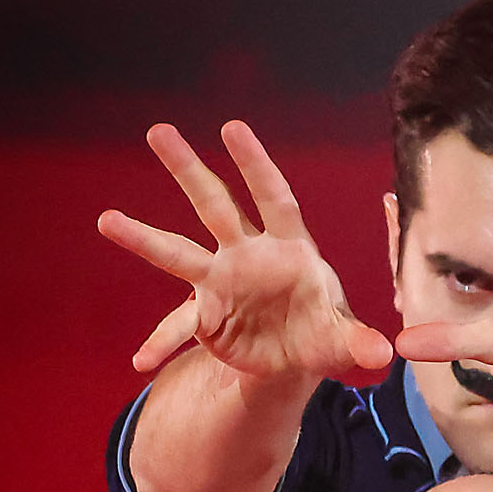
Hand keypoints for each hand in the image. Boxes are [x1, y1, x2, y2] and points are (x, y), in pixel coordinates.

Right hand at [98, 121, 392, 377]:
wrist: (301, 354)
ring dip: (144, 237)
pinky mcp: (208, 314)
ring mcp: (223, 281)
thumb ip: (360, 343)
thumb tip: (385, 354)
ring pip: (179, 253)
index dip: (256, 165)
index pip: (274, 198)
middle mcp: (249, 254)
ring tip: (107, 220)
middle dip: (189, 169)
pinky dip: (161, 344)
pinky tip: (141, 363)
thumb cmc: (326, 331)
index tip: (232, 128)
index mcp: (290, 247)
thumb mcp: (346, 341)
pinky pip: (179, 327)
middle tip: (160, 131)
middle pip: (216, 205)